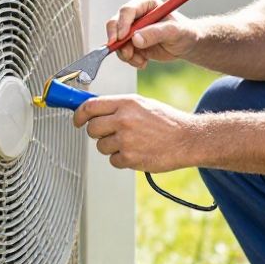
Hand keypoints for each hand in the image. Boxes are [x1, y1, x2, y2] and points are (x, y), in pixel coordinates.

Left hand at [73, 95, 197, 172]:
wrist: (187, 139)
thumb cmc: (165, 121)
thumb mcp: (141, 104)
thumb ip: (117, 106)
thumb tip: (91, 109)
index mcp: (126, 103)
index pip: (90, 107)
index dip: (78, 114)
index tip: (77, 119)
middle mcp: (124, 120)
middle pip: (91, 129)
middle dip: (97, 133)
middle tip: (109, 133)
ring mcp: (126, 140)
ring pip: (101, 146)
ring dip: (110, 147)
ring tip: (130, 142)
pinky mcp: (130, 158)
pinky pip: (113, 160)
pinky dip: (121, 159)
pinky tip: (137, 151)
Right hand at [105, 0, 198, 68]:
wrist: (186, 44)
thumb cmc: (184, 33)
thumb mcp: (174, 32)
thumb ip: (156, 33)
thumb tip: (135, 39)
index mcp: (146, 2)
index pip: (127, 10)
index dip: (122, 24)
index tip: (121, 38)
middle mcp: (135, 14)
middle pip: (115, 23)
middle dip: (118, 41)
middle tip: (127, 54)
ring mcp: (131, 28)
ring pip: (116, 40)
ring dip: (126, 54)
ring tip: (142, 61)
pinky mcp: (131, 42)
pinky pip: (121, 51)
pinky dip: (130, 59)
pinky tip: (143, 62)